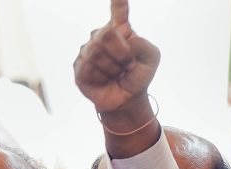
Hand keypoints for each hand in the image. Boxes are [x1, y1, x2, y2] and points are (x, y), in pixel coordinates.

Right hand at [74, 0, 159, 118]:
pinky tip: (104, 79)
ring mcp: (87, 51)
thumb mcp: (151, 58)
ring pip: (97, 53)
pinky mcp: (79, 67)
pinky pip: (88, 68)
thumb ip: (142, 44)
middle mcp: (101, 36)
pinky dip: (102, 77)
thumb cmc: (138, 75)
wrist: (126, 98)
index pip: (118, 12)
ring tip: (115, 74)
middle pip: (107, 34)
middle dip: (121, 53)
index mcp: (120, 29)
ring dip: (112, 68)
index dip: (118, 2)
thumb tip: (123, 39)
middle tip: (127, 65)